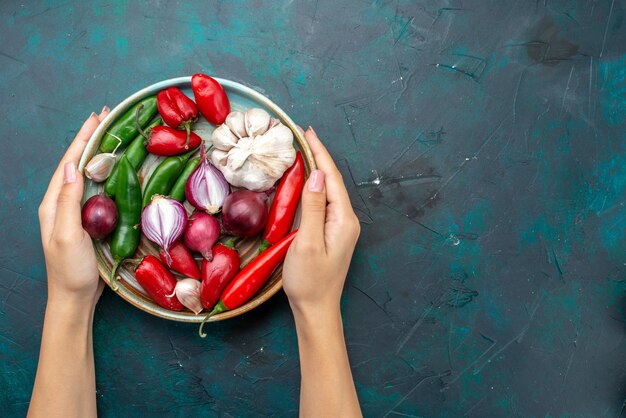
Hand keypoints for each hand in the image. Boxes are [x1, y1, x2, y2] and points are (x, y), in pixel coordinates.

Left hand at [38, 108, 108, 307]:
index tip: (98, 118)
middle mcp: (62, 203)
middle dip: (91, 139)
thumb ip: (68, 202)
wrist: (74, 298)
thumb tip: (74, 168)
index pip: (69, 163)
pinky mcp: (88, 220)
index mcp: (53, 203)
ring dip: (99, 153)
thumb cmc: (69, 270)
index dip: (83, 139)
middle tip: (108, 118)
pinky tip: (117, 169)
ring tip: (113, 135)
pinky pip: (97, 190)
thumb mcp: (66, 235)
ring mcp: (75, 212)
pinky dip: (106, 173)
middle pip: (77, 163)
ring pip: (88, 174)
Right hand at [283, 127, 360, 316]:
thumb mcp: (307, 242)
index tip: (308, 132)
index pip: (331, 178)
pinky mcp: (332, 234)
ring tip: (303, 151)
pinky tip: (305, 182)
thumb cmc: (309, 281)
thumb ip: (313, 207)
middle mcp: (346, 221)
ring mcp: (340, 228)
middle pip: (332, 182)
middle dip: (319, 157)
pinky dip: (314, 188)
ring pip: (328, 192)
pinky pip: (324, 204)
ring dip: (317, 171)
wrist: (316, 310)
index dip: (320, 153)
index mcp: (343, 220)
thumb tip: (317, 175)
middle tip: (303, 136)